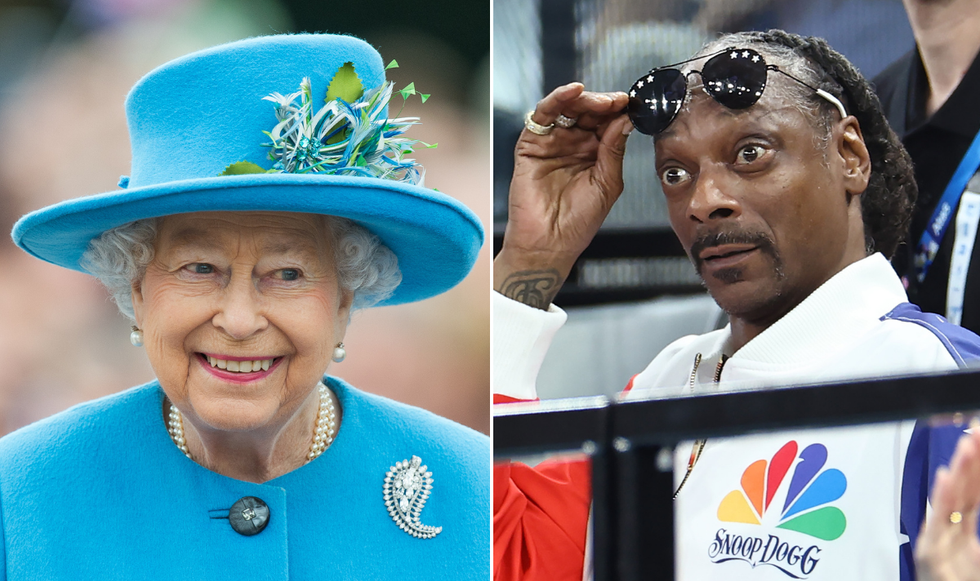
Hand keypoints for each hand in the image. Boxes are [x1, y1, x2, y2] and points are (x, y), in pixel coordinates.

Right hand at [495, 83, 631, 308]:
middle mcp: (572, 144)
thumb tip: (625, 119)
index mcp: (593, 153)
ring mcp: (551, 142)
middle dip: (604, 103)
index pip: (606, 122)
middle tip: (618, 102)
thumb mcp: (608, 183)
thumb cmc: (579, 221)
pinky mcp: (531, 144)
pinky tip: (573, 92)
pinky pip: (542, 115)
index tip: (632, 104)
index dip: (618, 110)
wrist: (551, 243)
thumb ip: (614, 149)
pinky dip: (557, 99)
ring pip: (567, 108)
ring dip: (585, 99)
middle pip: (587, 111)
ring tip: (601, 102)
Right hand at [916, 429, 979, 580]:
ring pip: (952, 502)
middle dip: (971, 459)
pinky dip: (942, 499)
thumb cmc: (963, 580)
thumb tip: (969, 487)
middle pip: (963, 490)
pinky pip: (938, 524)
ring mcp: (941, 546)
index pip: (973, 490)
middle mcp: (949, 537)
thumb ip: (970, 518)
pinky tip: (947, 478)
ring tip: (968, 444)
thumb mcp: (975, 554)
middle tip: (976, 429)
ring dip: (961, 470)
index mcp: (962, 536)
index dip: (978, 465)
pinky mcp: (933, 557)